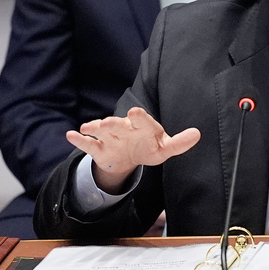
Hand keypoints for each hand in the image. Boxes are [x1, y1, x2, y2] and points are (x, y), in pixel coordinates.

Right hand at [65, 107, 200, 193]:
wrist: (130, 157)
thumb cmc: (149, 147)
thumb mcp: (165, 148)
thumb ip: (179, 143)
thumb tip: (197, 134)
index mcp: (142, 126)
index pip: (142, 120)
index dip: (139, 117)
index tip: (135, 112)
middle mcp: (124, 129)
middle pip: (118, 125)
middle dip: (113, 124)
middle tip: (108, 122)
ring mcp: (110, 138)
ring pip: (101, 132)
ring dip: (95, 129)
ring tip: (89, 127)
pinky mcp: (99, 149)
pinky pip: (88, 144)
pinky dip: (79, 140)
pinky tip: (71, 135)